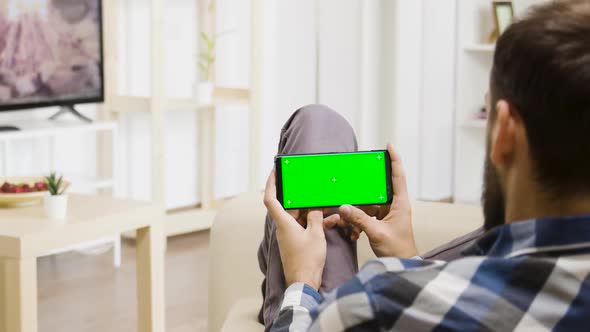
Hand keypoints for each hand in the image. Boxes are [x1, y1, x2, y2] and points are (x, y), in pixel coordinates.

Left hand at [264, 170, 335, 289]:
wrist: (304, 282)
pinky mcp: (296, 241)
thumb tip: (314, 207)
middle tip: (311, 187)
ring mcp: (289, 235)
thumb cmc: (307, 260)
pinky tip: (330, 221)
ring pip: (300, 216)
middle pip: (290, 206)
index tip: (275, 172)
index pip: (271, 199)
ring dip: (313, 212)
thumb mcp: (316, 234)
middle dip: (302, 197)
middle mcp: (283, 227)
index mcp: (283, 223)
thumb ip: (315, 216)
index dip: (271, 184)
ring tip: (329, 209)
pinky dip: (315, 223)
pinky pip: (305, 226)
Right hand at [327, 144, 417, 257]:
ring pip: (368, 205)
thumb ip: (360, 219)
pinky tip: (353, 233)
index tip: (390, 146)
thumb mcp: (377, 233)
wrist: (401, 265)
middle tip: (352, 184)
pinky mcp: (380, 222)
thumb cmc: (398, 250)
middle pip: (378, 189)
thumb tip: (344, 207)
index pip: (398, 177)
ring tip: (347, 222)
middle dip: (363, 191)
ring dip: (357, 213)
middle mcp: (395, 206)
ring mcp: (387, 214)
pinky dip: (357, 222)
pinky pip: (366, 216)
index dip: (395, 160)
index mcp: (400, 204)